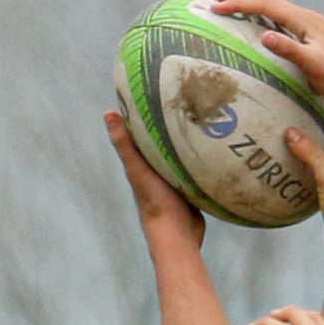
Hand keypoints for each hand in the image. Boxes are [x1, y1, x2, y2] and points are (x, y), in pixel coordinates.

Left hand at [104, 110, 204, 246]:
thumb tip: (108, 113)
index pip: (143, 131)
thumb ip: (125, 144)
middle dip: (172, 123)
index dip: (147, 111)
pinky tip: (215, 147)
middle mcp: (158, 170)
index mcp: (143, 163)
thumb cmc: (155, 203)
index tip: (156, 88)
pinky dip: (202, 158)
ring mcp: (176, 180)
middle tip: (187, 97)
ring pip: (182, 154)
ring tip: (204, 117)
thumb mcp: (138, 170)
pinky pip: (196, 168)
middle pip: (164, 141)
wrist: (177, 237)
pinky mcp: (192, 189)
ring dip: (189, 141)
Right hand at [209, 0, 323, 114]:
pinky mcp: (315, 41)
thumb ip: (290, 50)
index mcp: (307, 22)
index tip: (216, 5)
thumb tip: (265, 34)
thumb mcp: (316, 67)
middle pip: (269, 1)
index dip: (240, 3)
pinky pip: (283, 22)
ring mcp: (313, 29)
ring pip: (276, 10)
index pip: (267, 5)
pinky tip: (260, 25)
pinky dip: (265, 18)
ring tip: (231, 4)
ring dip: (251, 5)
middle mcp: (309, 20)